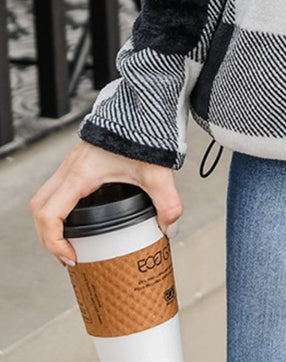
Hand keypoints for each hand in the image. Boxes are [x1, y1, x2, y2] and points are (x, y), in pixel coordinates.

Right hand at [29, 139, 182, 266]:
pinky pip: (56, 186)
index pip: (49, 214)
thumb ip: (167, 203)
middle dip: (47, 235)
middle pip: (39, 207)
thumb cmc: (145, 131)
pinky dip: (58, 206)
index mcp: (82, 173)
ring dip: (50, 220)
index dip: (53, 241)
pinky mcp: (79, 159)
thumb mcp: (157, 172)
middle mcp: (71, 167)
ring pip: (44, 196)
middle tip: (67, 253)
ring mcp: (72, 162)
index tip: (71, 256)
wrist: (145, 105)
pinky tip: (78, 215)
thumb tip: (170, 229)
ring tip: (69, 239)